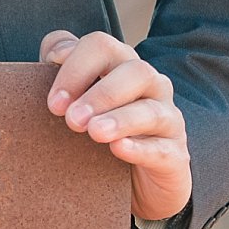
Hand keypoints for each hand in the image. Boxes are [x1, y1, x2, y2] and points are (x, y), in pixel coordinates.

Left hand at [40, 30, 191, 222]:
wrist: (131, 182)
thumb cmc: (97, 133)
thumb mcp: (74, 102)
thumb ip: (62, 72)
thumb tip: (55, 52)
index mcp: (119, 67)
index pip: (101, 46)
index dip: (74, 67)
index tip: (54, 102)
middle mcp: (148, 87)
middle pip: (135, 71)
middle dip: (101, 93)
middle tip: (71, 118)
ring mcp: (166, 120)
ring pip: (152, 109)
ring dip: (122, 118)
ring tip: (94, 132)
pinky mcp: (174, 155)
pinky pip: (163, 148)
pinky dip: (141, 148)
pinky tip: (119, 149)